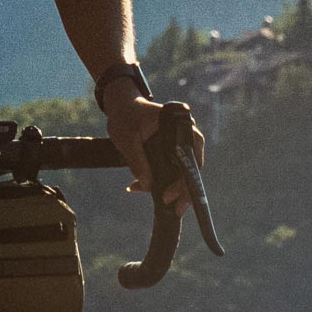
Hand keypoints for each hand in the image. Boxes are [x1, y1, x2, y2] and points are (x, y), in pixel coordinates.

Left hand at [106, 88, 198, 206]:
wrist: (121, 105)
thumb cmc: (125, 117)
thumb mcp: (127, 140)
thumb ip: (138, 161)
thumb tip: (147, 185)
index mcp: (180, 126)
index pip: (191, 158)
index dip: (184, 181)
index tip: (169, 197)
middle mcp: (186, 134)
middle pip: (190, 167)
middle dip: (180, 190)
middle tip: (169, 206)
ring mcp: (179, 142)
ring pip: (182, 170)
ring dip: (169, 186)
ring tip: (148, 196)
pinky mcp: (171, 149)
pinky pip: (172, 168)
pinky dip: (161, 179)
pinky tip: (139, 186)